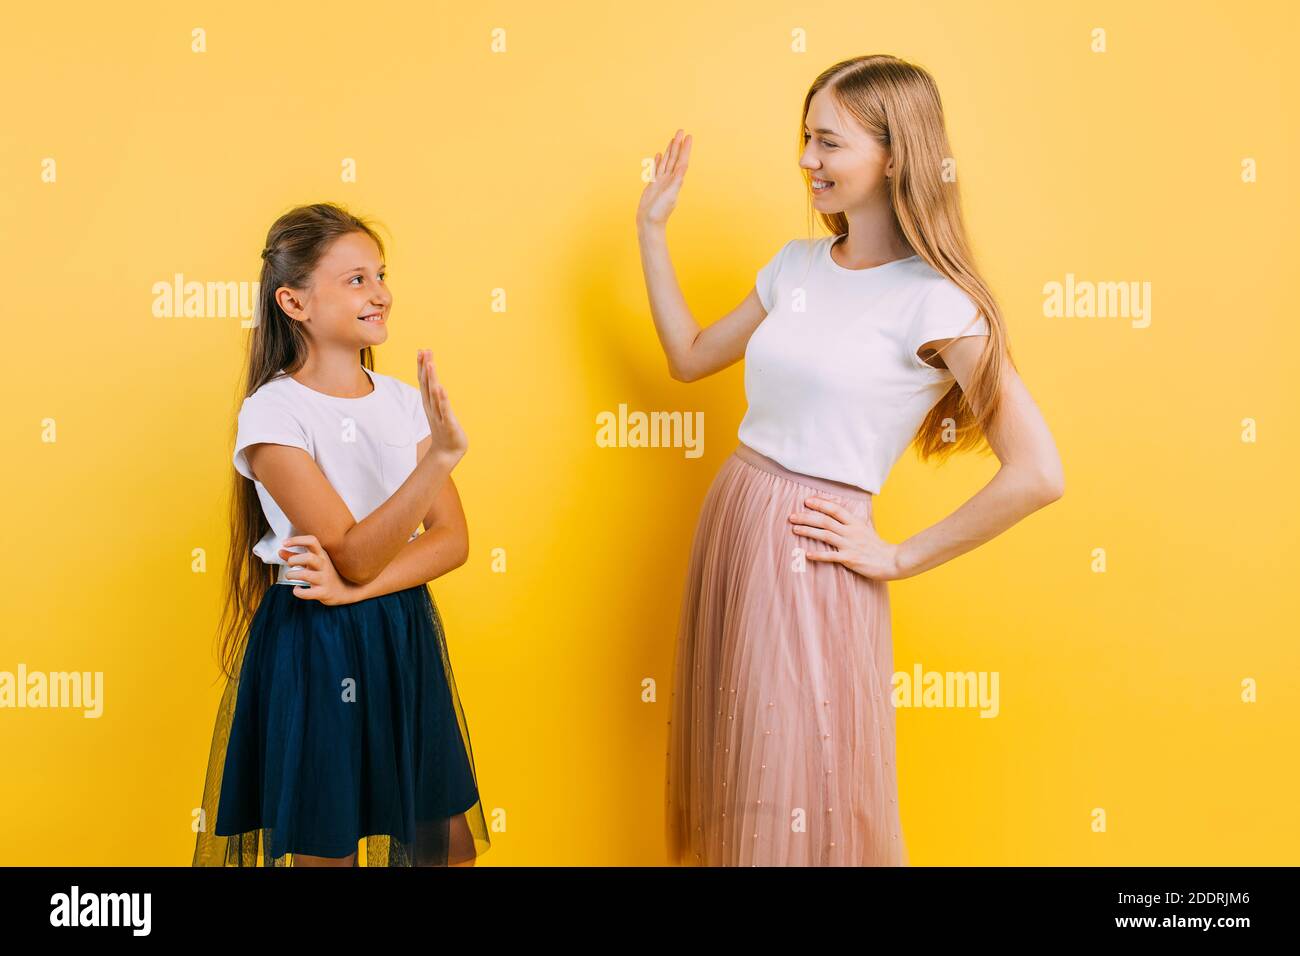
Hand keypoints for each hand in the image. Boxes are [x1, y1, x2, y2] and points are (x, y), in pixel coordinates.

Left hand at [280, 535, 361, 604]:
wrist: (346, 590)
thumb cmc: (325, 574)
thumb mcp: (313, 563)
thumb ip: (296, 556)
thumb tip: (280, 551)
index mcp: (322, 555)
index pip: (312, 541)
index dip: (297, 540)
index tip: (284, 543)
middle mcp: (324, 565)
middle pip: (309, 557)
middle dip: (294, 559)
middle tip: (290, 563)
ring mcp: (324, 579)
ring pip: (306, 575)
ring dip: (292, 575)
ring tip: (289, 576)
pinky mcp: (323, 592)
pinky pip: (307, 593)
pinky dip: (298, 591)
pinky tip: (297, 589)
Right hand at [416, 349, 467, 466]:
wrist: (446, 453)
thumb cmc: (444, 430)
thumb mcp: (439, 410)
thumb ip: (435, 396)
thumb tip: (434, 382)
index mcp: (430, 403)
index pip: (424, 381)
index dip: (422, 366)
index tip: (422, 350)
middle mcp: (432, 407)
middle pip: (427, 384)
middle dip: (425, 367)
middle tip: (424, 351)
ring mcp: (439, 415)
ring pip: (434, 394)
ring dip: (432, 379)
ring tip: (430, 364)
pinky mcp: (448, 423)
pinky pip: (444, 410)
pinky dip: (442, 399)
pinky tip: (441, 388)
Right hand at [636, 129, 691, 228]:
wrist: (649, 222)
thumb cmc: (660, 212)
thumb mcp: (670, 195)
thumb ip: (677, 181)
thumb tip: (683, 167)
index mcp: (676, 181)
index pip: (682, 161)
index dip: (685, 149)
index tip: (688, 137)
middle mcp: (669, 179)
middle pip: (674, 158)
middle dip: (678, 145)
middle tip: (681, 131)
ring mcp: (661, 181)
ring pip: (666, 162)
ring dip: (670, 150)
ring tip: (673, 139)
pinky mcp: (653, 185)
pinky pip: (656, 169)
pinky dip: (658, 161)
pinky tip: (659, 154)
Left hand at [789, 494, 905, 580]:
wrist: (892, 561)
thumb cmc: (878, 546)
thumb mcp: (866, 529)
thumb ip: (853, 522)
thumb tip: (843, 515)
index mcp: (855, 523)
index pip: (835, 509)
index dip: (820, 503)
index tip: (807, 501)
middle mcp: (851, 531)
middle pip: (825, 520)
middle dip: (807, 517)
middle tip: (792, 516)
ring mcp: (850, 545)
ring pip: (825, 535)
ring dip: (808, 531)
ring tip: (794, 530)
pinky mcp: (850, 559)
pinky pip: (831, 556)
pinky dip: (818, 555)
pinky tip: (807, 554)